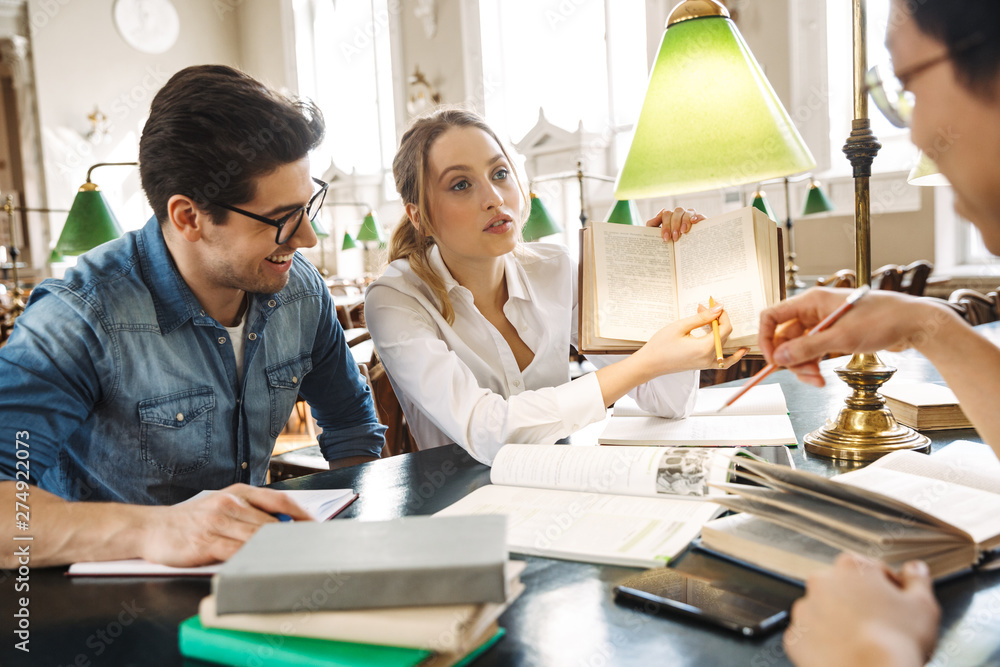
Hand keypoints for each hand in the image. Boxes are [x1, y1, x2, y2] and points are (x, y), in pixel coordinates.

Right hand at [138, 484, 313, 566]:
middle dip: (291, 538)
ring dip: (276, 550)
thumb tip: (283, 524)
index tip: (316, 527)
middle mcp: (230, 503)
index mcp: (238, 492)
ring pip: (258, 538)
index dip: (302, 514)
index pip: (279, 501)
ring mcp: (218, 522)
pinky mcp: (207, 542)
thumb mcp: (222, 504)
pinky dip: (253, 560)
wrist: (151, 528)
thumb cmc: (190, 520)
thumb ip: (250, 511)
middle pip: (272, 523)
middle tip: (308, 549)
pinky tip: (263, 565)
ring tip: (292, 560)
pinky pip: (237, 552)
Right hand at [634, 302, 747, 375]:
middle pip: (724, 335)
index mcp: (705, 347)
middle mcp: (709, 357)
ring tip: (713, 319)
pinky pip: (724, 362)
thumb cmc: (661, 345)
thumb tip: (719, 308)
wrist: (650, 364)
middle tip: (702, 307)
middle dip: (716, 319)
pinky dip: (734, 356)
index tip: (712, 304)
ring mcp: (707, 363)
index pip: (725, 328)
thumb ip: (702, 318)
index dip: (721, 314)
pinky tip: (742, 350)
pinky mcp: (703, 365)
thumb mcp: (681, 327)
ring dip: (721, 331)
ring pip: (723, 344)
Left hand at [646, 207, 705, 242]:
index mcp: (669, 217)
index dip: (666, 226)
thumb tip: (657, 215)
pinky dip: (697, 217)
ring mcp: (690, 217)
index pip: (666, 215)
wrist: (677, 257)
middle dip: (675, 225)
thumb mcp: (656, 236)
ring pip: (688, 212)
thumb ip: (652, 224)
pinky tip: (694, 222)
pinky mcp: (701, 221)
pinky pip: (700, 215)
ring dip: (685, 221)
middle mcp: (680, 215)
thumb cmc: (666, 243)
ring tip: (683, 232)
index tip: (666, 238)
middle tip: (675, 238)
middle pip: (677, 211)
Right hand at [759, 288, 956, 386]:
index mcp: (812, 301)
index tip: (773, 360)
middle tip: (805, 375)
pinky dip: (814, 364)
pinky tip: (823, 375)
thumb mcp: (841, 338)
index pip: (772, 317)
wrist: (913, 323)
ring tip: (818, 379)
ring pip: (799, 347)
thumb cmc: (884, 320)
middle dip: (791, 359)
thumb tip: (780, 358)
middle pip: (785, 336)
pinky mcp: (834, 334)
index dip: (766, 339)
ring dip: (803, 365)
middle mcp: (814, 310)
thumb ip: (807, 348)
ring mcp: (824, 323)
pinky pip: (813, 351)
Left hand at [784, 553, 938, 666]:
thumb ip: (918, 580)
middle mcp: (822, 581)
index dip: (890, 589)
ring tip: (862, 643)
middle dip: (861, 603)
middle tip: (880, 627)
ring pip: (825, 611)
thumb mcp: (923, 606)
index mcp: (852, 567)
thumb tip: (915, 569)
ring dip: (840, 622)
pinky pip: (811, 636)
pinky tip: (843, 653)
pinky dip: (824, 643)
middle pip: (846, 589)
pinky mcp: (795, 636)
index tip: (897, 606)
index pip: (873, 570)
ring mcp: (805, 609)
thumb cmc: (897, 642)